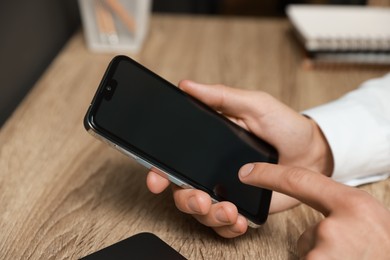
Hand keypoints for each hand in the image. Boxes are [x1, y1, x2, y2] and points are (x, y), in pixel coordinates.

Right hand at [146, 80, 332, 236]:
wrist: (313, 152)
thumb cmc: (284, 125)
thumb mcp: (254, 104)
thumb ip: (221, 96)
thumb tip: (186, 85)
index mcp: (207, 146)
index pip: (175, 161)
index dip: (160, 173)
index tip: (157, 181)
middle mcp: (211, 170)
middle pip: (182, 192)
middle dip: (187, 200)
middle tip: (202, 199)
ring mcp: (226, 190)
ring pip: (201, 212)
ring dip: (209, 215)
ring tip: (229, 210)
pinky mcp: (243, 207)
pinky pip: (225, 224)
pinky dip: (227, 227)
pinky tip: (238, 221)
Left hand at [239, 163, 389, 258]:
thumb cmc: (388, 247)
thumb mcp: (370, 219)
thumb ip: (338, 211)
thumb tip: (311, 224)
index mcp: (353, 205)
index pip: (299, 181)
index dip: (268, 175)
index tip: (246, 172)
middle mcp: (336, 229)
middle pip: (306, 237)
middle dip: (322, 250)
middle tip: (353, 254)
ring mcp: (326, 255)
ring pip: (309, 256)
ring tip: (353, 259)